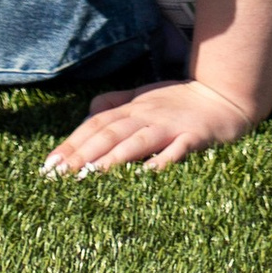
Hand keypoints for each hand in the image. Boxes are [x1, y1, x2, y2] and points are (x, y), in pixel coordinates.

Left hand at [40, 77, 259, 176]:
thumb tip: (89, 112)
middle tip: (59, 176)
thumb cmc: (180, 101)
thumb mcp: (144, 97)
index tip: (48, 166)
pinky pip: (176, 151)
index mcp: (132, 108)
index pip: (95, 125)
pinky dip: (161, 161)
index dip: (71, 144)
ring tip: (90, 176)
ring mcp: (169, 126)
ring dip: (112, 158)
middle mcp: (146, 115)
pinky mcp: (193, 137)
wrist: (223, 96)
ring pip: (136, 141)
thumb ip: (117, 103)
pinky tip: (147, 175)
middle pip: (109, 133)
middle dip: (82, 154)